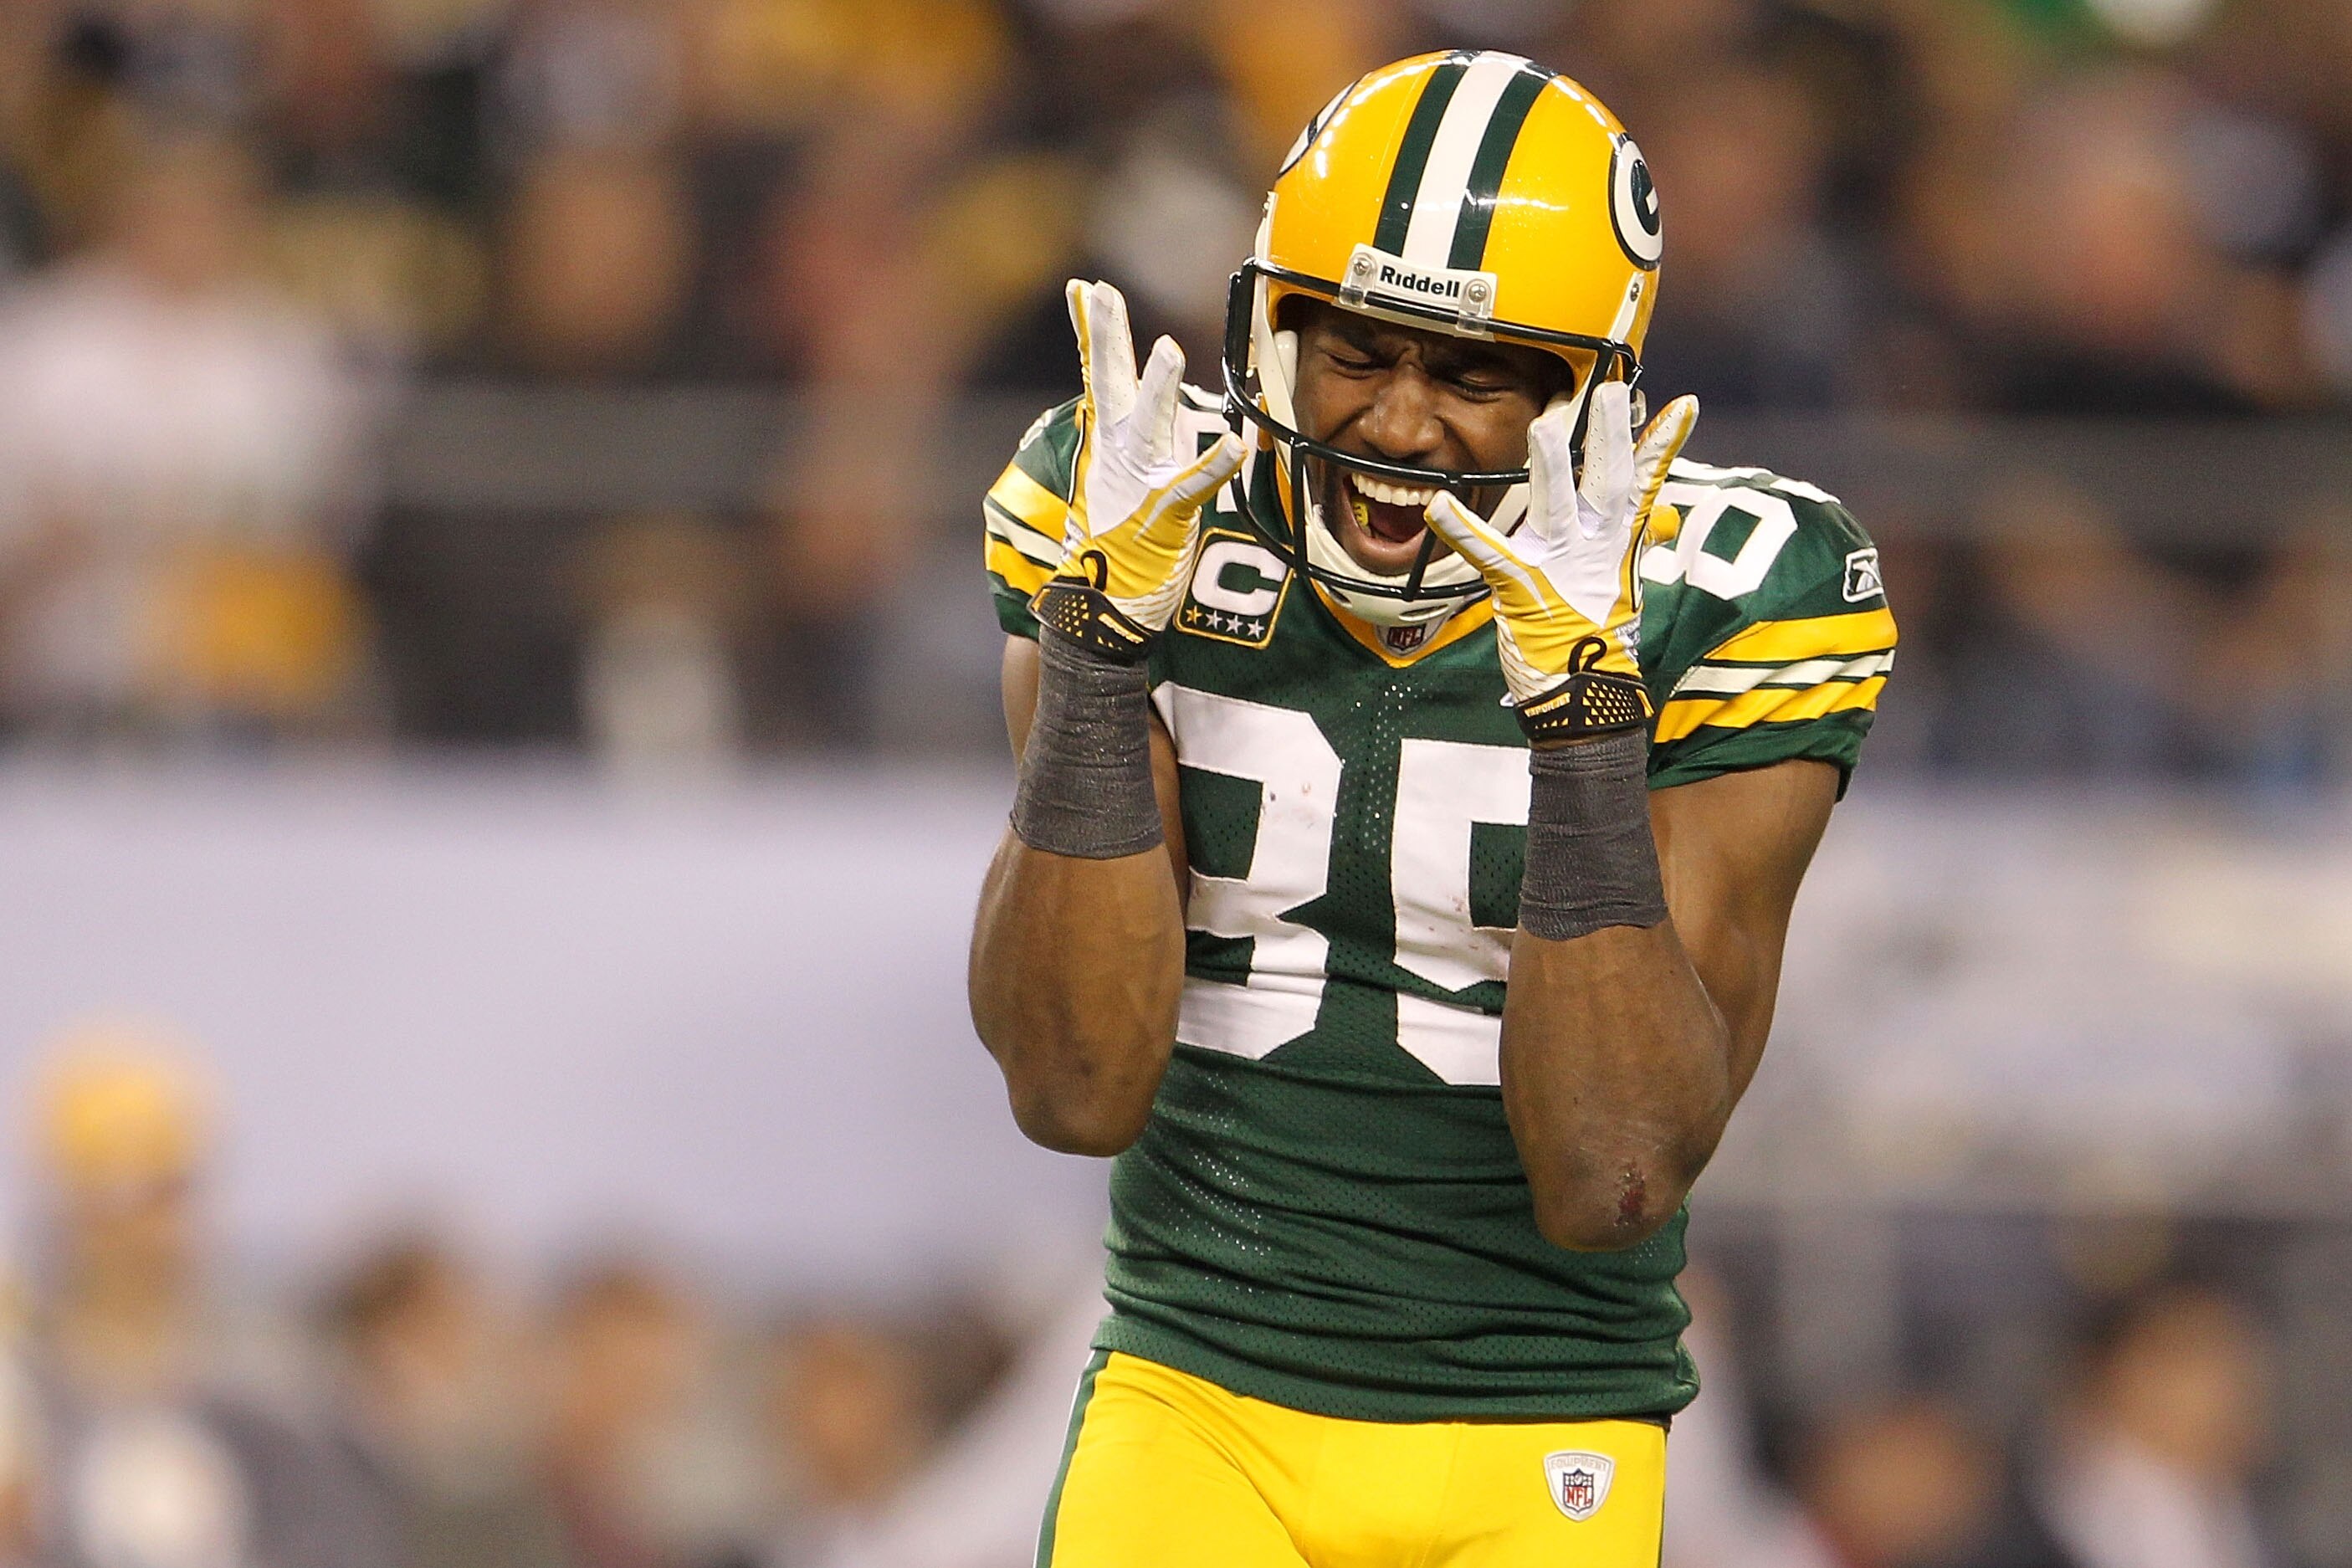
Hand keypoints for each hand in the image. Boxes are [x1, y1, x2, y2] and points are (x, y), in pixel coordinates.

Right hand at [1031, 280, 1244, 661]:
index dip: (1093, 331)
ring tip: (1170, 351)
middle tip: (1099, 292)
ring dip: (1160, 389)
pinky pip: (1194, 484)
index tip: (1084, 288)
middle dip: (1107, 337)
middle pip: (1110, 383)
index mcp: (1109, 441)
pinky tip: (1236, 444)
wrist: (1103, 604)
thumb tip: (1156, 404)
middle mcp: (1119, 452)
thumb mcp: (1122, 478)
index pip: (1098, 374)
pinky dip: (1215, 465)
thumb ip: (1142, 438)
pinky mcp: (1165, 514)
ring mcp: (1141, 480)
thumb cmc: (1119, 543)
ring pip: (1151, 424)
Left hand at [1423, 383, 1695, 737]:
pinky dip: (1460, 527)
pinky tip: (1438, 502)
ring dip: (1550, 466)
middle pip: (1607, 481)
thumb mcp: (1616, 582)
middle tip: (1609, 390)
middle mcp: (1592, 546)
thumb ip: (1631, 542)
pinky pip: (1486, 551)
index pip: (1643, 482)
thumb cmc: (1590, 633)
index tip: (1683, 403)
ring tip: (1543, 427)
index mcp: (1614, 540)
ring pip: (1556, 505)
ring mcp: (1557, 565)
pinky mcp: (1519, 588)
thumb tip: (1659, 517)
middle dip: (1610, 436)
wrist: (1580, 695)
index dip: (1662, 444)